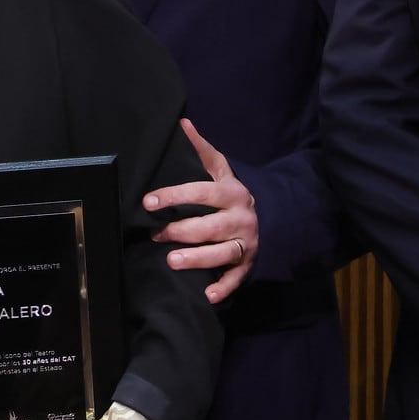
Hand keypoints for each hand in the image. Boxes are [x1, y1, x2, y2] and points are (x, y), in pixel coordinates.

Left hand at [144, 118, 257, 302]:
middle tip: (154, 235)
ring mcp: (246, 242)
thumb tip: (182, 123)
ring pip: (222, 253)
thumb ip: (201, 150)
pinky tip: (207, 296)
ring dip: (197, 259)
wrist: (270, 216)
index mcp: (232, 192)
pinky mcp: (248, 263)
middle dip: (180, 231)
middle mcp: (241, 217)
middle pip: (209, 226)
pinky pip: (236, 278)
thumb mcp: (221, 169)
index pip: (201, 192)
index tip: (148, 201)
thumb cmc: (231, 193)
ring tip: (172, 262)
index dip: (174, 196)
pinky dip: (223, 288)